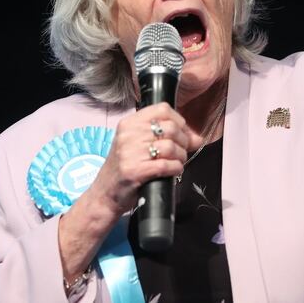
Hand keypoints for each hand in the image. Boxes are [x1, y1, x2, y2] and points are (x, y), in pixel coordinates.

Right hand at [86, 102, 202, 216]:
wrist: (105, 193)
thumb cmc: (125, 167)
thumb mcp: (139, 145)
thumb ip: (166, 137)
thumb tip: (197, 138)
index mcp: (129, 123)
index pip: (162, 109)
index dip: (179, 121)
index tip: (182, 133)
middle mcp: (128, 134)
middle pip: (171, 128)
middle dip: (183, 142)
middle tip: (181, 152)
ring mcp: (130, 152)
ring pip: (171, 147)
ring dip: (180, 157)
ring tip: (176, 162)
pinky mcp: (135, 170)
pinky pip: (166, 164)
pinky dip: (176, 168)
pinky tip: (172, 171)